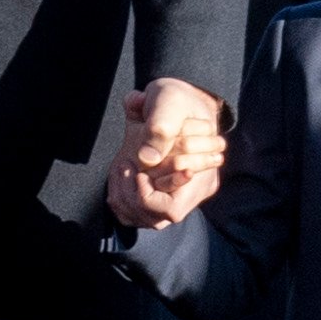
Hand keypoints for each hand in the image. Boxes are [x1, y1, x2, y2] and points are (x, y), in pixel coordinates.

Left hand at [106, 87, 226, 228]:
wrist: (174, 99)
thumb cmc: (175, 99)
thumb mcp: (170, 101)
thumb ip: (160, 126)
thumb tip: (146, 158)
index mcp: (200, 176)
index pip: (171, 210)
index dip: (148, 197)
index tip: (136, 171)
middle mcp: (191, 191)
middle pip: (156, 220)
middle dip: (132, 197)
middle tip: (125, 167)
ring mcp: (176, 193)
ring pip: (146, 220)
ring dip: (125, 198)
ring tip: (122, 168)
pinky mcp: (158, 190)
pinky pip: (136, 213)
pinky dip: (122, 199)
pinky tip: (121, 172)